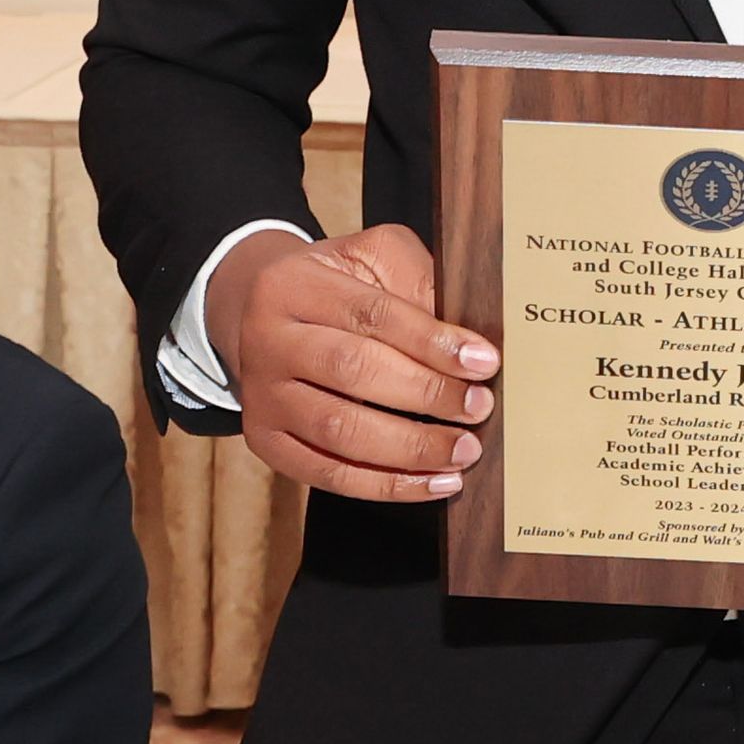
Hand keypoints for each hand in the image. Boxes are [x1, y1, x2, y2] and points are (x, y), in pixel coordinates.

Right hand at [205, 223, 497, 501]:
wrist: (265, 313)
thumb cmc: (338, 284)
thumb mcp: (373, 258)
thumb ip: (417, 285)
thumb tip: (466, 343)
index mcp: (294, 284)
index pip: (371, 313)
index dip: (431, 341)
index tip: (483, 361)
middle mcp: (268, 340)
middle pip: (352, 371)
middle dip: (426, 393)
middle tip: (479, 406)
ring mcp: (261, 396)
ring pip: (338, 430)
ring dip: (410, 448)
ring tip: (463, 450)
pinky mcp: (265, 442)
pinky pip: (327, 473)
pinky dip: (385, 485)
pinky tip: (431, 482)